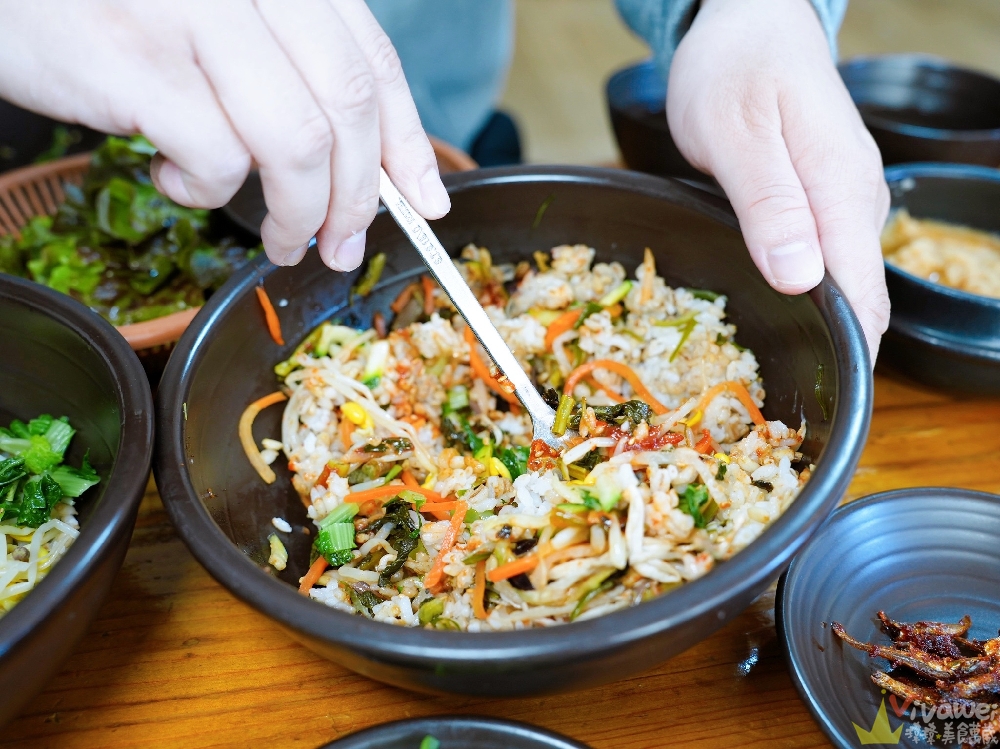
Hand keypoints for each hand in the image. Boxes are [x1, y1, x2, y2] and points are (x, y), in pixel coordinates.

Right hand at [0, 0, 449, 270]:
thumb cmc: (114, 7)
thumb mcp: (218, 18)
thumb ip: (288, 68)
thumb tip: (368, 166)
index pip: (372, 61)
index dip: (409, 143)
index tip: (427, 202)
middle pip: (349, 107)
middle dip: (361, 197)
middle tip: (343, 246)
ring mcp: (193, 12)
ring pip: (298, 144)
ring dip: (300, 213)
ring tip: (281, 240)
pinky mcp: (137, 60)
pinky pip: (218, 160)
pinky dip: (210, 194)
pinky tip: (178, 179)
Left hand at [667, 0, 889, 361]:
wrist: (749, 22)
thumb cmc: (736, 71)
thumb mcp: (738, 134)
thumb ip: (770, 205)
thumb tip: (801, 277)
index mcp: (842, 191)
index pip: (863, 292)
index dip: (846, 348)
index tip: (820, 391)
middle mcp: (856, 201)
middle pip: (861, 296)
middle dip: (830, 343)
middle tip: (779, 387)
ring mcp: (846, 199)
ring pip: (844, 279)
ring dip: (816, 317)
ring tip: (775, 353)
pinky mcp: (827, 198)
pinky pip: (829, 257)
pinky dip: (807, 284)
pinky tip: (777, 298)